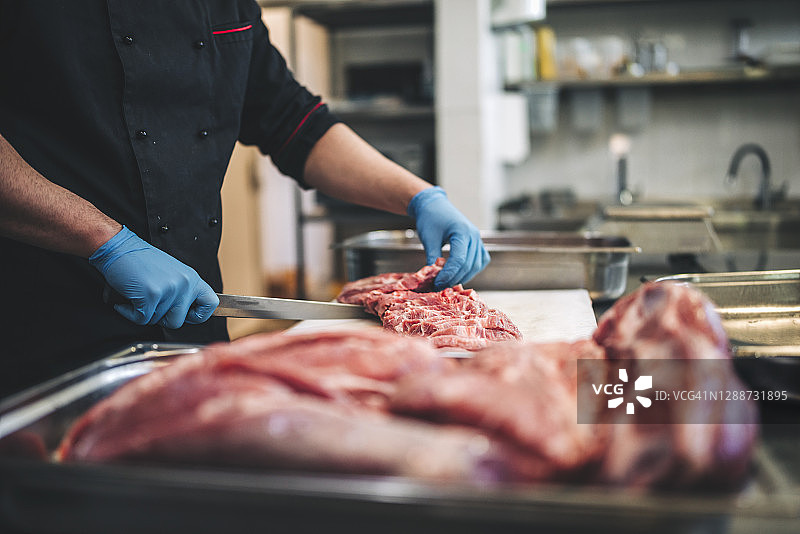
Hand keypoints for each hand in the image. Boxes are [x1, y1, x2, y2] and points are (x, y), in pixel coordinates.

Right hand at [89, 226, 218, 327]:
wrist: (119, 248)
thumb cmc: (141, 261)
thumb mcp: (172, 273)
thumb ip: (182, 292)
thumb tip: (185, 314)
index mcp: (192, 278)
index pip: (211, 303)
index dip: (198, 316)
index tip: (186, 315)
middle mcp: (184, 284)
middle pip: (178, 321)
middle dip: (161, 318)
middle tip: (151, 305)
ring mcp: (169, 289)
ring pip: (158, 320)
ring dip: (144, 313)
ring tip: (139, 296)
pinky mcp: (152, 294)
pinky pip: (142, 319)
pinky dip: (130, 313)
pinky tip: (128, 302)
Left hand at [408, 186, 489, 288]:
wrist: (434, 205)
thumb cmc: (430, 218)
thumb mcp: (429, 238)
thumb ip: (432, 258)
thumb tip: (432, 277)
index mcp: (462, 231)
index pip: (459, 259)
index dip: (448, 274)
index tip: (437, 282)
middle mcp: (474, 236)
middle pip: (468, 265)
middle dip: (454, 278)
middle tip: (440, 286)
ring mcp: (478, 239)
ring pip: (476, 265)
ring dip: (463, 276)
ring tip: (448, 281)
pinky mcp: (477, 243)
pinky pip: (480, 261)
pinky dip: (471, 270)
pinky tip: (459, 273)